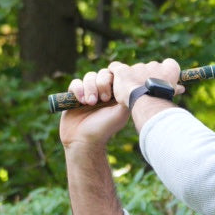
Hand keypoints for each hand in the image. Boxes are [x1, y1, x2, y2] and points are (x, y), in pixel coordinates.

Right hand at [57, 58, 181, 149]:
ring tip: (91, 102)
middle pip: (102, 72)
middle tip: (104, 99)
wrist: (85, 142)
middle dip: (103, 83)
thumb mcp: (123, 111)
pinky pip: (75, 83)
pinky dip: (79, 89)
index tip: (115, 89)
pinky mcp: (74, 96)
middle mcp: (102, 90)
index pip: (116, 74)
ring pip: (89, 76)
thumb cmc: (106, 128)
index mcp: (115, 92)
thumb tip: (141, 83)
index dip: (115, 76)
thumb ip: (129, 96)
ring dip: (90, 87)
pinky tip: (82, 101)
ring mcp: (88, 92)